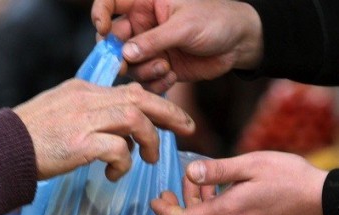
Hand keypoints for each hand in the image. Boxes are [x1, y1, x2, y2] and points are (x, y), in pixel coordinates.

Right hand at [14, 79, 194, 180]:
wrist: (1, 150)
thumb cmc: (29, 139)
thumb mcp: (61, 114)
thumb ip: (89, 115)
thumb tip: (119, 134)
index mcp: (83, 90)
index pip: (129, 90)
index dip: (156, 103)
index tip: (171, 117)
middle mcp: (87, 100)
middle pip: (140, 98)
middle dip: (170, 112)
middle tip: (187, 128)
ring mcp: (83, 120)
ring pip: (134, 120)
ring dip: (149, 141)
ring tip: (148, 160)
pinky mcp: (80, 144)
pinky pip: (118, 149)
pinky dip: (124, 163)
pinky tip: (114, 175)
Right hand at [91, 0, 262, 92]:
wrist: (239, 43)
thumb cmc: (215, 21)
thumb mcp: (184, 26)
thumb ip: (154, 40)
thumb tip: (125, 53)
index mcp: (145, 3)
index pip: (110, 3)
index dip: (100, 14)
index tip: (102, 29)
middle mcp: (144, 25)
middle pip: (114, 40)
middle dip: (119, 54)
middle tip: (126, 64)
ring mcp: (151, 48)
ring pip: (129, 64)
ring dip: (143, 70)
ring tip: (165, 68)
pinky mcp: (161, 68)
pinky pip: (145, 81)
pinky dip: (155, 83)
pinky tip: (172, 77)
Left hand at [151, 151, 327, 214]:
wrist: (325, 203)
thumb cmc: (291, 178)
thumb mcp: (252, 164)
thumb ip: (218, 170)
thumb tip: (189, 173)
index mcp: (229, 213)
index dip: (164, 212)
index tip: (156, 198)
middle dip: (176, 213)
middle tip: (175, 190)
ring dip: (197, 211)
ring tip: (205, 184)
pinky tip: (225, 194)